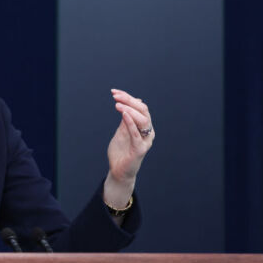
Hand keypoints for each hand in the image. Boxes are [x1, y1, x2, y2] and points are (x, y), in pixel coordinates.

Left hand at [104, 89, 153, 206]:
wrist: (118, 171)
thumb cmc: (121, 151)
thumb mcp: (122, 131)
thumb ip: (126, 119)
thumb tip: (129, 104)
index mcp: (144, 126)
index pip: (140, 107)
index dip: (128, 98)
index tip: (115, 92)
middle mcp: (148, 132)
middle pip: (143, 111)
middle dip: (129, 100)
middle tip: (115, 96)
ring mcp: (145, 140)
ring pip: (143, 120)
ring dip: (130, 110)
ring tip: (117, 104)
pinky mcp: (140, 149)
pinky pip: (136, 134)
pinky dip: (130, 122)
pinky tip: (124, 114)